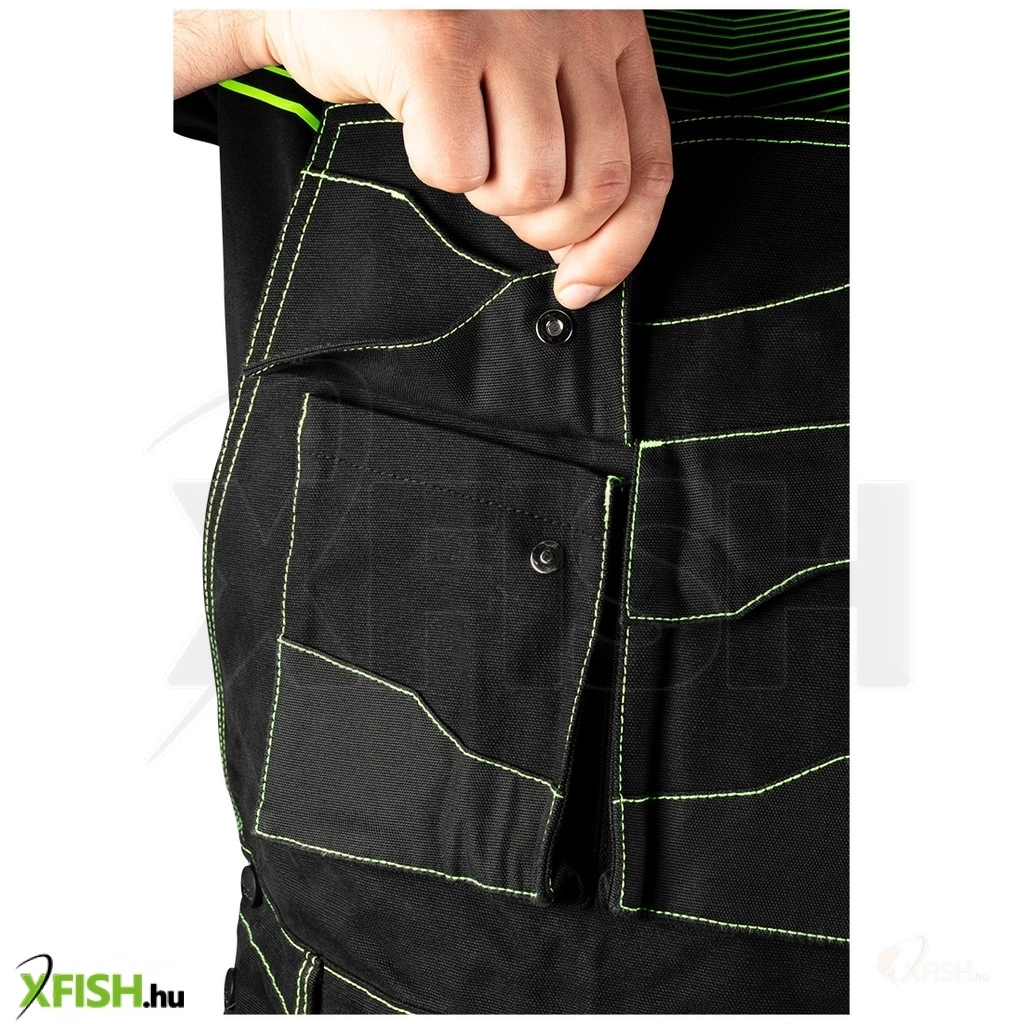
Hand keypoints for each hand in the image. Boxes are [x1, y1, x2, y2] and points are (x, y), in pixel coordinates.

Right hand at [176, 10, 673, 308]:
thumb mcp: (528, 74)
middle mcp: (571, 20)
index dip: (620, 246)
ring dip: (486, 193)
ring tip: (463, 142)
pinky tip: (425, 122)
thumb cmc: (431, 23)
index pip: (648, 168)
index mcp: (607, 28)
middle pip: (597, 190)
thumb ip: (571, 148)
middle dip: (547, 229)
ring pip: (531, 186)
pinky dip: (436, 167)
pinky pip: (458, 167)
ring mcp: (506, 28)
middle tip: (505, 202)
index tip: (583, 283)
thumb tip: (582, 256)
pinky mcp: (436, 47)